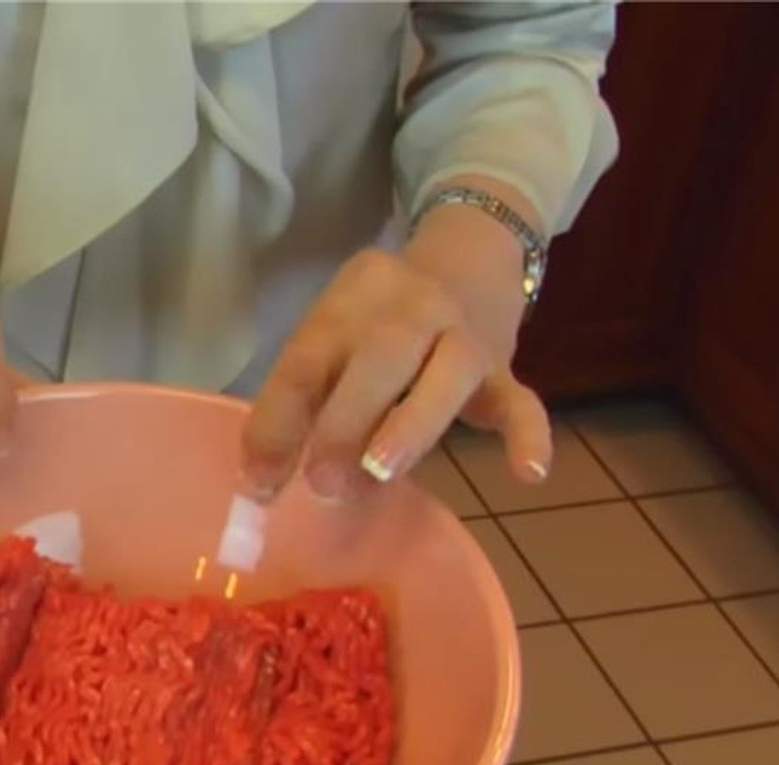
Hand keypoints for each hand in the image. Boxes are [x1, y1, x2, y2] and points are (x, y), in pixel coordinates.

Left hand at [241, 199, 550, 502]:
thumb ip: (304, 404)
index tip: (256, 483)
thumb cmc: (378, 325)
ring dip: (411, 425)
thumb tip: (263, 483)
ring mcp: (465, 334)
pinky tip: (527, 473)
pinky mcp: (504, 369)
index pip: (308, 357)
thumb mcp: (336, 343)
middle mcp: (411, 305)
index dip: (278, 421)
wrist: (470, 260)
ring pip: (447, 372)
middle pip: (381, 355)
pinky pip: (522, 399)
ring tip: (382, 472)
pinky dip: (528, 435)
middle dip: (345, 421)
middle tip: (320, 483)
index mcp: (353, 297)